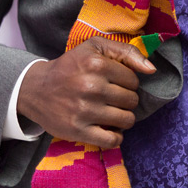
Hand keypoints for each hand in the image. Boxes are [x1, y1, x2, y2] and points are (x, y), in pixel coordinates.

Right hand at [17, 38, 155, 148]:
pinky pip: (112, 140)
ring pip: (126, 120)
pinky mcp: (78, 131)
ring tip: (112, 112)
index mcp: (96, 64)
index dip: (128, 82)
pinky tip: (109, 128)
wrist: (35, 89)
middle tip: (113, 98)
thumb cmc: (70, 66)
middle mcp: (91, 87)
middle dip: (126, 100)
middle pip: (132, 100)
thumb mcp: (95, 47)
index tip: (116, 83)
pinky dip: (116, 137)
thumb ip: (127, 52)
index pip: (133, 80)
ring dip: (123, 118)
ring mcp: (84, 111)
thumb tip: (151, 69)